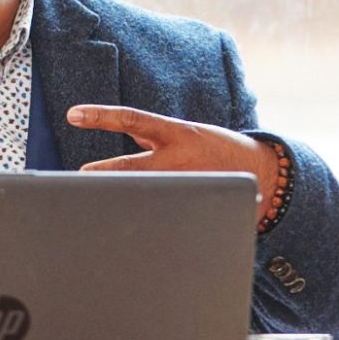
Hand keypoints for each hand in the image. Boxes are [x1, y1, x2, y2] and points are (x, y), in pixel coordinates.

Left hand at [68, 105, 276, 201]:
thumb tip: (128, 133)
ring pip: (143, 192)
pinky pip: (161, 212)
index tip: (74, 114)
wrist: (264, 172)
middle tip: (80, 176)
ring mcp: (183, 183)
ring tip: (96, 204)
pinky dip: (147, 216)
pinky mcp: (190, 205)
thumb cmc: (217, 148)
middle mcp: (178, 157)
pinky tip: (134, 225)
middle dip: (104, 172)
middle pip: (131, 166)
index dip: (101, 116)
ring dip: (120, 199)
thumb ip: (155, 135)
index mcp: (176, 132)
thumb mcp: (186, 133)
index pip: (131, 119)